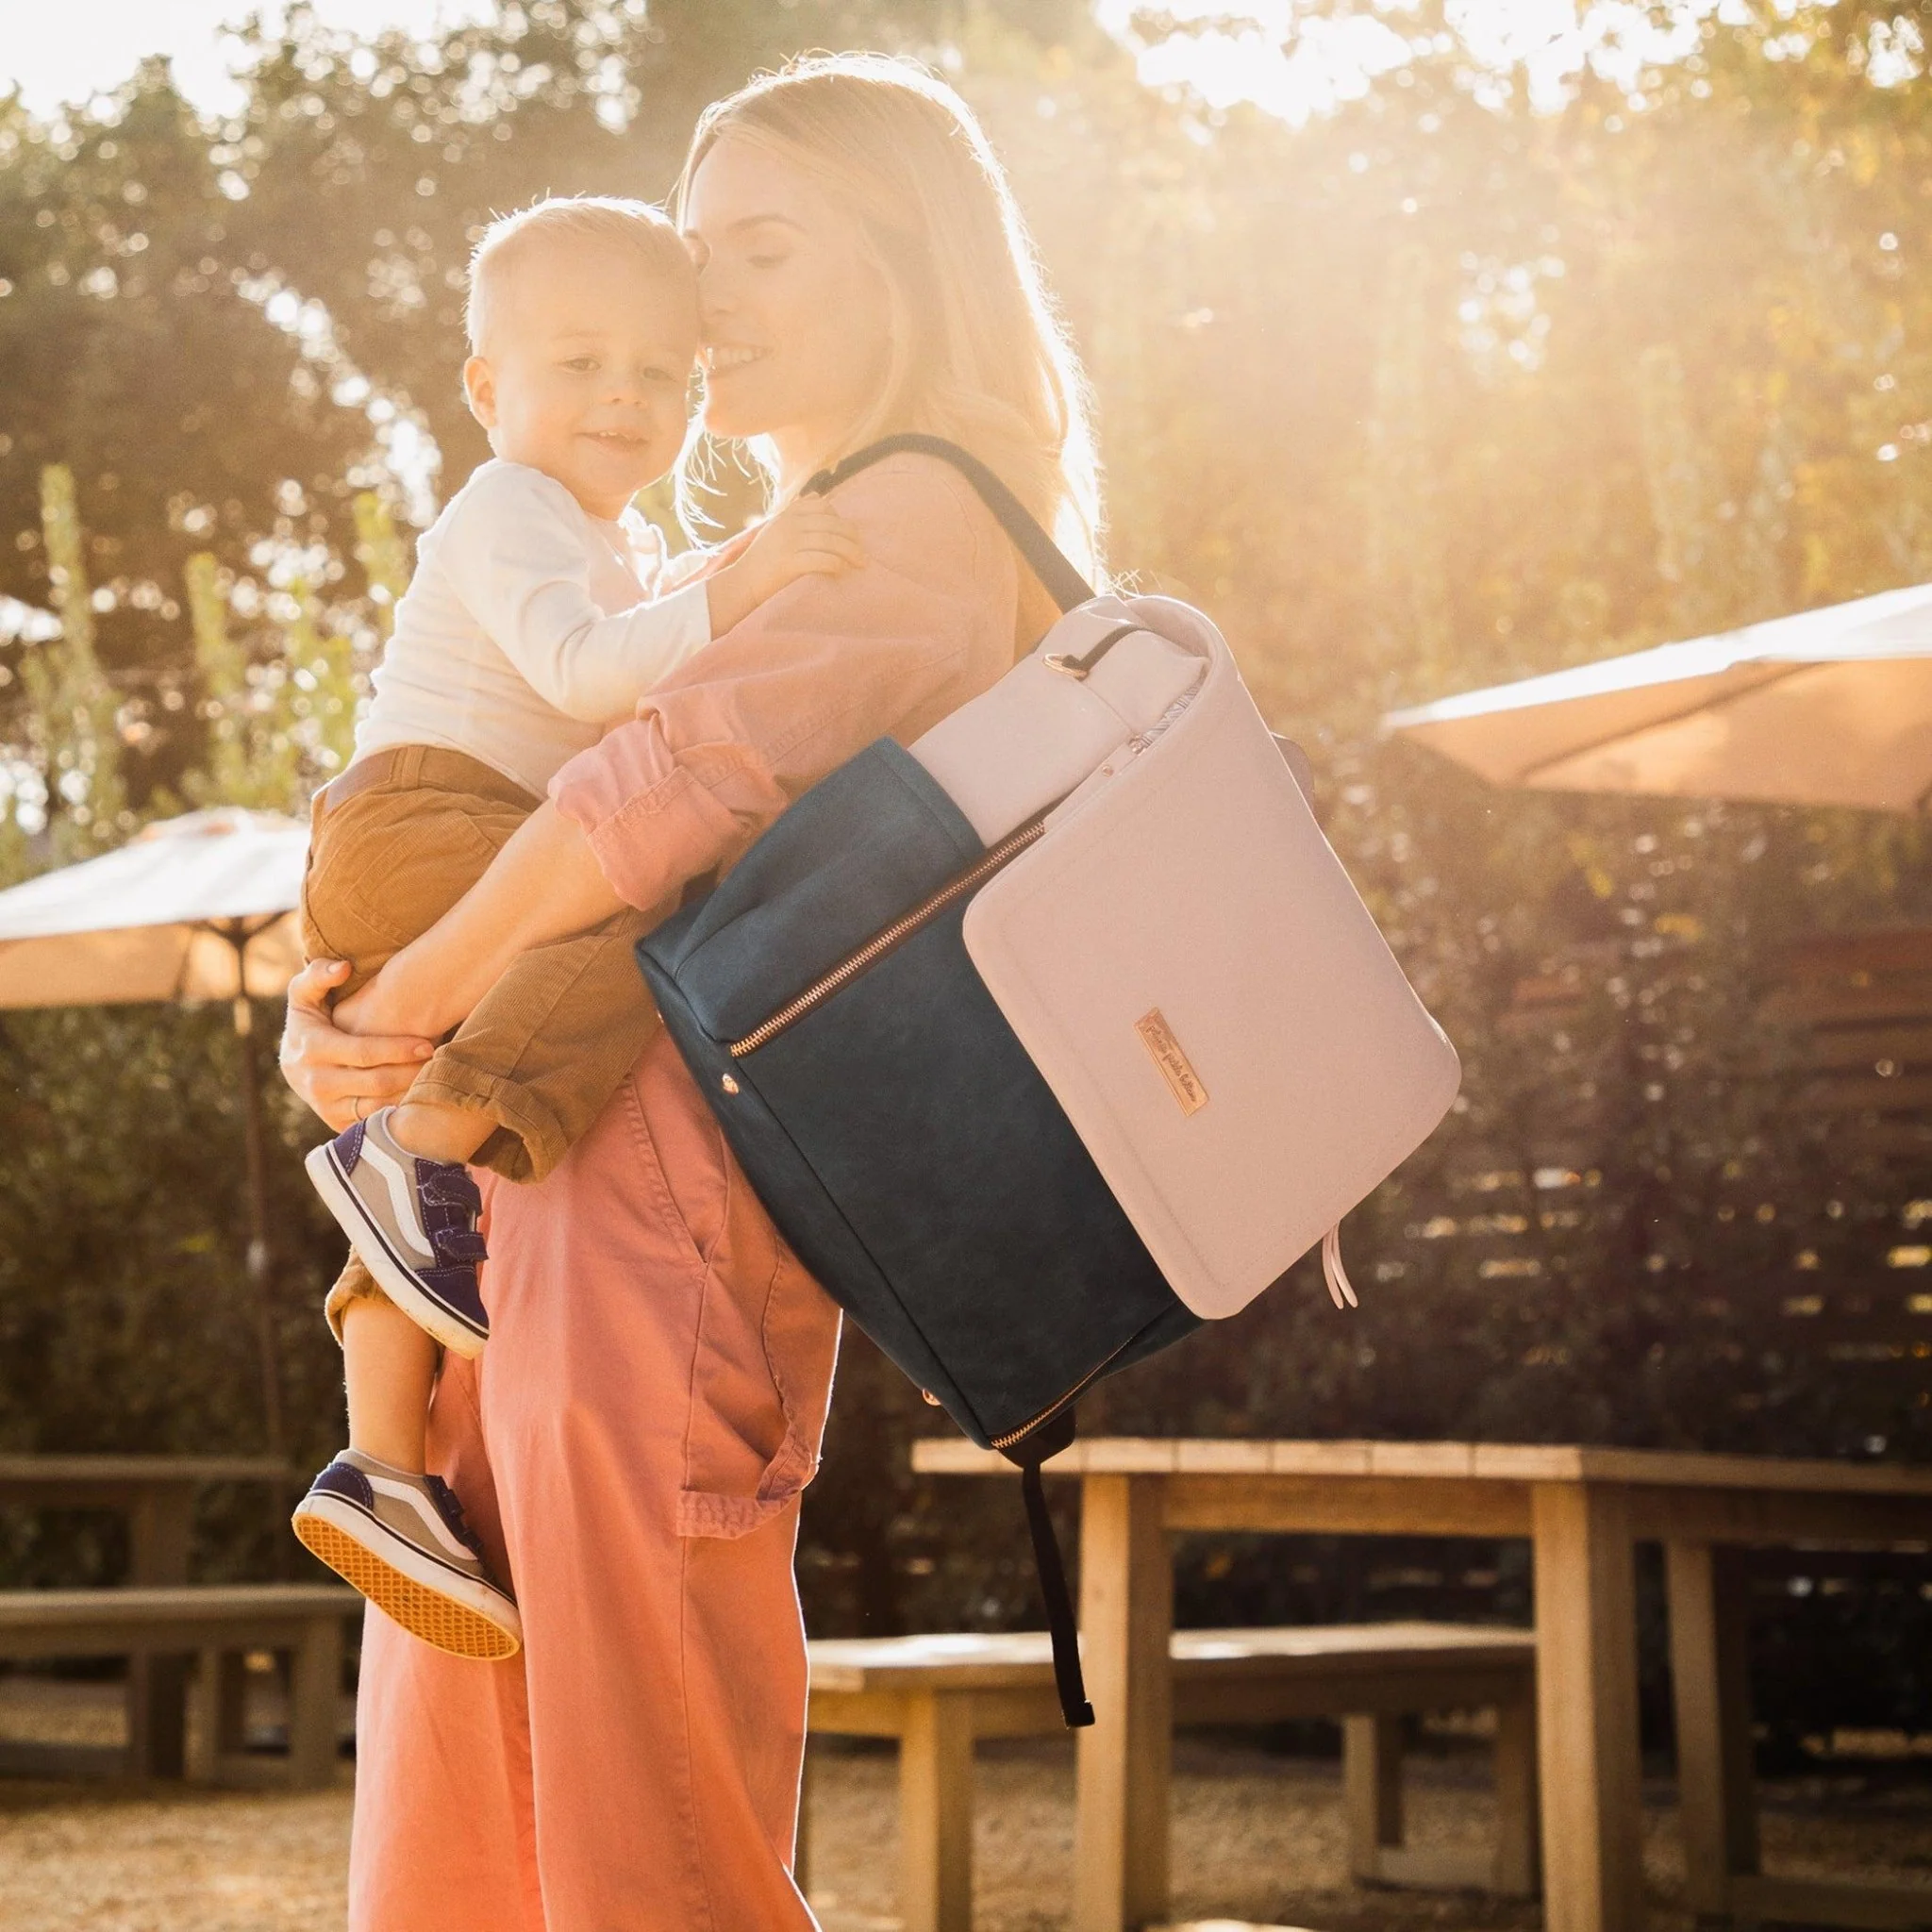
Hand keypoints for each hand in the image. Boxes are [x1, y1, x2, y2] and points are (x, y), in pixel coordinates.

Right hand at [278, 958, 432, 1131]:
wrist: (293, 1063)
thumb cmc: (309, 1020)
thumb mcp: (304, 994)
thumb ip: (319, 974)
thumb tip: (343, 967)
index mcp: (313, 1049)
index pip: (364, 1053)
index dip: (399, 1050)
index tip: (429, 1043)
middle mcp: (317, 1083)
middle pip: (377, 1083)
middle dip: (412, 1072)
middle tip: (440, 1060)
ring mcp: (326, 1108)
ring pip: (378, 1107)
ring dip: (410, 1094)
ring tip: (435, 1076)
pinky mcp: (337, 1124)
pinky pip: (375, 1122)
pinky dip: (399, 1111)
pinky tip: (420, 1096)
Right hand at [724, 500, 864, 609]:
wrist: (742, 583)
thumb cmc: (762, 560)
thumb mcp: (775, 527)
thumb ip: (796, 514)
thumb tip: (820, 498)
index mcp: (787, 514)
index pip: (823, 506)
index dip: (841, 519)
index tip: (849, 536)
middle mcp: (789, 524)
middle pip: (832, 524)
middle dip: (852, 538)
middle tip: (863, 554)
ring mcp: (788, 542)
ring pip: (830, 541)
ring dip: (851, 553)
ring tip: (861, 564)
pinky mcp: (788, 563)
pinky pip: (821, 559)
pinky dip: (836, 564)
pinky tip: (842, 571)